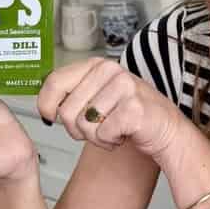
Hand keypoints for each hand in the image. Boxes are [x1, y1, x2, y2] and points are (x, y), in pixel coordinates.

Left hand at [38, 58, 185, 158]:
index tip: (49, 116)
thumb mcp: (97, 95)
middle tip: (98, 128)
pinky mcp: (134, 108)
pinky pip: (102, 134)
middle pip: (66, 112)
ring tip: (113, 129)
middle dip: (78, 130)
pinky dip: (110, 142)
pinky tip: (123, 134)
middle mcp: (110, 71)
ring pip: (84, 126)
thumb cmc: (128, 114)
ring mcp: (124, 87)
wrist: (166, 129)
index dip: (46, 104)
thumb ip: (72, 93)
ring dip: (96, 138)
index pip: (54, 82)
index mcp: (97, 65)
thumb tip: (44, 104)